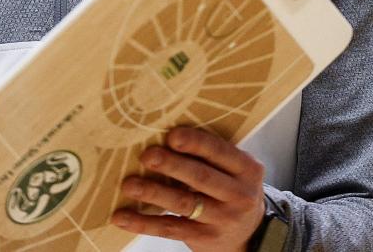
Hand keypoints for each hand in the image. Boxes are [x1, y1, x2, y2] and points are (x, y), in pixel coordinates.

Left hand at [110, 126, 265, 251]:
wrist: (250, 233)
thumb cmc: (231, 187)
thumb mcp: (234, 169)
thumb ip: (210, 154)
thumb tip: (163, 133)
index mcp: (247, 169)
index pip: (219, 151)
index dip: (195, 143)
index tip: (171, 136)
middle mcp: (239, 195)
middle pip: (201, 177)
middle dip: (172, 165)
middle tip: (147, 156)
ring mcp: (223, 220)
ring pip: (183, 203)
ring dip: (153, 193)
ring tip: (129, 185)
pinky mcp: (205, 239)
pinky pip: (170, 229)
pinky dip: (144, 223)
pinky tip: (122, 217)